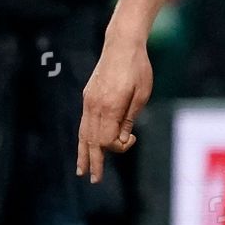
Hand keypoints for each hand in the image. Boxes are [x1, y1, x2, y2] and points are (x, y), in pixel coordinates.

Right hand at [77, 35, 151, 182]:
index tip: (133, 139)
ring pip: (83, 134)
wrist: (121, 44)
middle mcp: (95, 106)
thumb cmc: (138, 68)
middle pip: (91, 141)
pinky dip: (82, 139)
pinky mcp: (88, 96)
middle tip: (94, 180)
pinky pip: (83, 123)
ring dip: (83, 154)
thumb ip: (130, 118)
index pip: (107, 140)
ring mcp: (89, 101)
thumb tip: (123, 139)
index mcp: (110, 106)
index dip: (119, 147)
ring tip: (82, 170)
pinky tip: (82, 147)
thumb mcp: (142, 94)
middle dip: (94, 162)